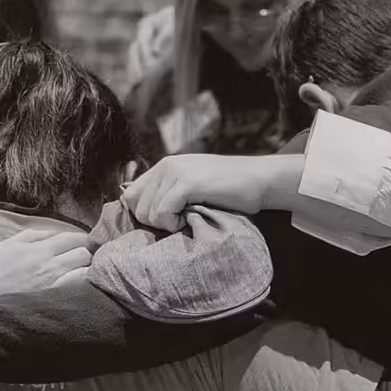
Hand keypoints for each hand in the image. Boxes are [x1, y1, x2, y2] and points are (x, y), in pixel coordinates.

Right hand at [0, 226, 92, 297]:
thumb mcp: (8, 244)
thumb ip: (32, 235)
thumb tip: (52, 233)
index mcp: (40, 250)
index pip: (73, 239)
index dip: (82, 239)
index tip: (83, 242)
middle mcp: (50, 266)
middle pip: (83, 255)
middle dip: (85, 254)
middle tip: (82, 257)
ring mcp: (53, 285)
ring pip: (84, 273)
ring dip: (86, 270)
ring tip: (81, 272)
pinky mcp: (53, 300)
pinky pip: (77, 290)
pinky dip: (81, 285)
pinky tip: (77, 285)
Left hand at [120, 152, 294, 232]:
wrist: (260, 180)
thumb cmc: (230, 190)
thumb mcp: (193, 187)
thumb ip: (168, 194)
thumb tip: (142, 214)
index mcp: (164, 166)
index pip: (130, 195)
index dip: (144, 214)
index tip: (168, 220)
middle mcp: (166, 165)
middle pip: (136, 208)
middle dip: (156, 222)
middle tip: (181, 220)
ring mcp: (176, 172)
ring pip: (148, 213)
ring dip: (168, 224)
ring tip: (190, 217)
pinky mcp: (188, 183)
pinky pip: (163, 213)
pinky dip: (175, 224)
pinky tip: (192, 218)